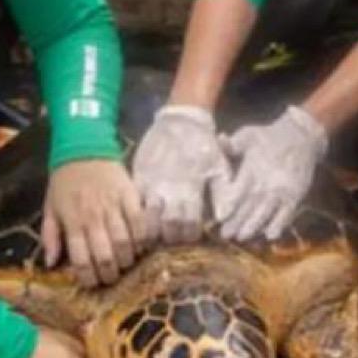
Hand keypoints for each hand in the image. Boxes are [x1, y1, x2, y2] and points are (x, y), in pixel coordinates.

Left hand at [42, 159, 145, 287]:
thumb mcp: (50, 208)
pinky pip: (140, 222)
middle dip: (110, 273)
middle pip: (105, 255)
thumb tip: (50, 264)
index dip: (89, 277)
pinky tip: (141, 245)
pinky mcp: (130, 195)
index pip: (81, 259)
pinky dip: (143, 238)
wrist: (83, 147)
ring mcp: (113, 206)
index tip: (94, 283)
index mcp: (72, 222)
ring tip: (127, 263)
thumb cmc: (65, 181)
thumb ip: (50, 236)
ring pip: (125, 242)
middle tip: (112, 277)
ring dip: (127, 259)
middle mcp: (93, 217)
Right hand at [132, 105, 231, 243]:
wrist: (181, 120)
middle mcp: (170, 190)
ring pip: (148, 217)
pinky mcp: (138, 177)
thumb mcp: (219, 167)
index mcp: (191, 189)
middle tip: (175, 237)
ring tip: (158, 233)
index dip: (190, 235)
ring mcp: (151, 184)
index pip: (189, 224)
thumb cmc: (203, 145)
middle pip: (168, 226)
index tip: (191, 235)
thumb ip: (222, 193)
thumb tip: (222, 219)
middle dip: (172, 236)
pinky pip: (134, 201)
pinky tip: (144, 217)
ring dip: (153, 229)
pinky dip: (139, 213)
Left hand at [212, 105, 327, 240]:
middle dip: (237, 223)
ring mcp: (282, 191)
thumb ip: (233, 144)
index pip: (237, 193)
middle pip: (249, 208)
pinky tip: (270, 236)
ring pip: (265, 214)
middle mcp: (266, 183)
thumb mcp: (249, 135)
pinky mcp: (295, 195)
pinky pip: (287, 214)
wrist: (301, 135)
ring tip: (242, 238)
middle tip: (226, 235)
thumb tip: (219, 140)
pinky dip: (279, 225)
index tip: (219, 219)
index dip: (228, 207)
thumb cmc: (269, 135)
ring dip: (253, 228)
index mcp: (252, 169)